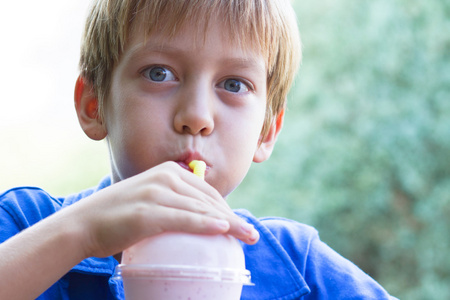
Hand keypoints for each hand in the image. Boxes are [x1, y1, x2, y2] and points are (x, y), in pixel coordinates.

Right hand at [68, 161, 258, 258]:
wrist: (83, 223)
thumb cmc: (117, 216)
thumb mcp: (148, 199)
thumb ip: (171, 203)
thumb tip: (195, 218)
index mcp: (167, 172)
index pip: (206, 191)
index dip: (226, 209)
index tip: (238, 224)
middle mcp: (165, 178)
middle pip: (209, 200)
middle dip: (234, 217)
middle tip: (251, 234)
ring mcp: (156, 194)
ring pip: (201, 210)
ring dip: (230, 224)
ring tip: (248, 237)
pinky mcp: (148, 213)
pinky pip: (185, 219)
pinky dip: (206, 225)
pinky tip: (223, 230)